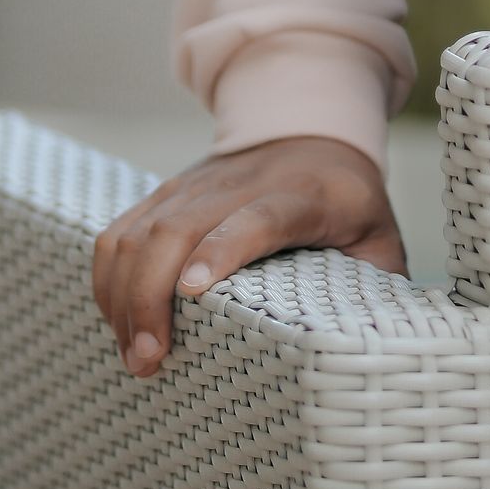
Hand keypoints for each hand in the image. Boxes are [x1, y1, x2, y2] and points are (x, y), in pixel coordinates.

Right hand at [92, 135, 405, 378]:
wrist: (311, 128)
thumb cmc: (349, 199)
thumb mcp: (380, 234)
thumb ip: (380, 281)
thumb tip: (371, 338)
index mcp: (303, 194)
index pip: (259, 216)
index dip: (224, 248)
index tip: (192, 290)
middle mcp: (240, 184)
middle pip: (177, 229)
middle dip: (150, 297)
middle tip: (150, 361)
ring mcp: (195, 185)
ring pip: (138, 232)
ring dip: (123, 296)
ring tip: (135, 356)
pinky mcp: (167, 193)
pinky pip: (119, 232)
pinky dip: (108, 280)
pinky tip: (118, 324)